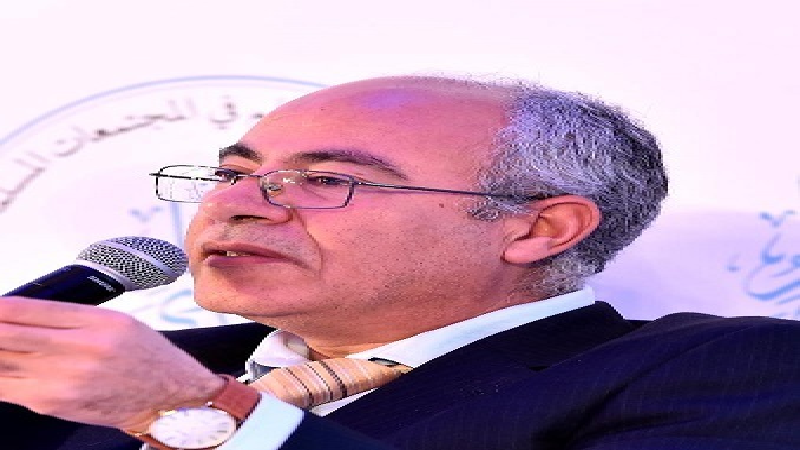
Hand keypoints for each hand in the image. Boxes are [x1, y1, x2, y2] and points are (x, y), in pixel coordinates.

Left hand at [0, 296, 224, 430]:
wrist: (166, 397)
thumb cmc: (144, 356)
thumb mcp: (117, 322)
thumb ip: (71, 316)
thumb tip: (21, 314)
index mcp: (97, 323)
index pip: (30, 310)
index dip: (1, 307)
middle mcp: (80, 351)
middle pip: (8, 335)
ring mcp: (63, 381)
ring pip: (2, 362)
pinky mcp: (52, 403)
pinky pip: (5, 388)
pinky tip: (4, 364)